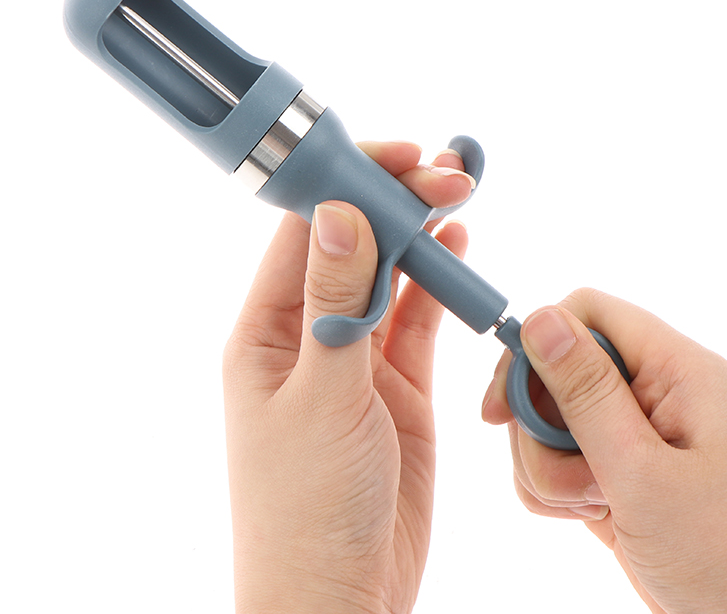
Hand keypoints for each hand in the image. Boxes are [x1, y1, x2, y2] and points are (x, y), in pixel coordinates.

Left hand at [222, 141, 472, 613]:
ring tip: (457, 194)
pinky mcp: (397, 384)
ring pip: (390, 276)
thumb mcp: (321, 396)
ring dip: (421, 235)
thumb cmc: (307, 507)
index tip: (398, 159)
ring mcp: (357, 357)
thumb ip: (338, 304)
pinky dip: (438, 282)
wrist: (341, 597)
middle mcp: (309, 333)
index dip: (350, 186)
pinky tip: (455, 247)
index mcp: (267, 330)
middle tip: (446, 174)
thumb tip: (341, 213)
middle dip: (396, 204)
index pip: (307, 233)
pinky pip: (417, 318)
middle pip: (355, 246)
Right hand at [482, 288, 726, 613]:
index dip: (536, 343)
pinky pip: (561, 459)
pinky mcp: (622, 474)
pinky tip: (589, 518)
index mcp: (676, 371)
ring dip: (547, 465)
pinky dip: (555, 489)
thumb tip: (540, 319)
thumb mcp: (644, 472)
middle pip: (560, 370)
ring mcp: (637, 436)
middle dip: (540, 424)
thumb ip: (586, 393)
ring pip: (553, 419)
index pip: (588, 313)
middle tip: (561, 475)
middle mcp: (656, 393)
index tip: (503, 404)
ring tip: (589, 506)